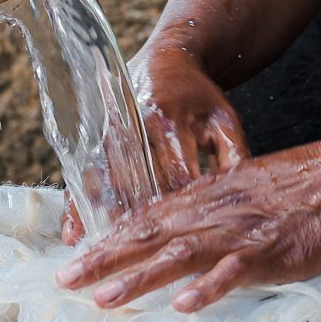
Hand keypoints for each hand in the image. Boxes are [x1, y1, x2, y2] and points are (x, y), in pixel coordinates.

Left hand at [55, 142, 320, 312]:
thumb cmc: (299, 188)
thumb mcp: (242, 192)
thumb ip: (208, 211)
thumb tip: (173, 232)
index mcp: (206, 199)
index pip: (145, 220)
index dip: (106, 241)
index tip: (71, 260)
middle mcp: (214, 212)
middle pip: (150, 235)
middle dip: (104, 259)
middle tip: (64, 281)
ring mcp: (240, 232)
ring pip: (180, 254)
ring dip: (140, 277)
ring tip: (104, 298)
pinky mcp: (270, 250)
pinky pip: (234, 271)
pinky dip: (208, 287)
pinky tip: (184, 305)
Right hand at [58, 34, 250, 244]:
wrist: (169, 59)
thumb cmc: (201, 98)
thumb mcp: (224, 121)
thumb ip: (235, 157)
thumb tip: (246, 198)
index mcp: (174, 122)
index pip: (177, 175)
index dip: (180, 210)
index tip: (180, 243)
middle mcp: (138, 128)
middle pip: (136, 184)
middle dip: (136, 223)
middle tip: (133, 262)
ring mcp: (113, 132)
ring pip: (106, 183)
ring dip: (102, 220)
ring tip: (98, 257)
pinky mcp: (98, 138)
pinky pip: (85, 175)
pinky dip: (78, 206)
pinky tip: (73, 234)